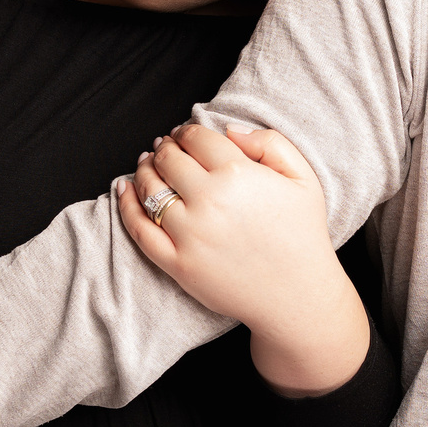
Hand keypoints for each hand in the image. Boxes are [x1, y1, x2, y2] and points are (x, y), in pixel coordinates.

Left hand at [115, 124, 367, 395]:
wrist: (298, 296)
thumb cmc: (303, 236)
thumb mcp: (303, 178)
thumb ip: (270, 142)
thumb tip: (227, 130)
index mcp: (239, 174)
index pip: (196, 138)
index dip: (185, 131)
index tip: (183, 134)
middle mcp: (210, 201)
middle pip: (169, 160)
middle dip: (164, 148)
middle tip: (164, 148)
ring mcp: (190, 234)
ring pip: (150, 189)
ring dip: (144, 171)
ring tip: (147, 166)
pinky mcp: (178, 264)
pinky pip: (139, 229)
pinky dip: (126, 205)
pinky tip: (123, 190)